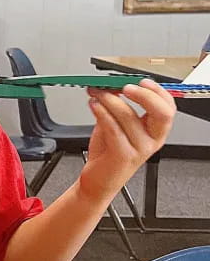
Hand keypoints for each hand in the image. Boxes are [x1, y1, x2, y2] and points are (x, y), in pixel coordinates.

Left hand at [81, 79, 175, 202]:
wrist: (97, 180)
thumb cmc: (108, 152)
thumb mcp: (115, 125)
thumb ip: (117, 107)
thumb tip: (110, 86)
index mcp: (155, 131)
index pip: (168, 107)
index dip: (157, 91)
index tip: (140, 81)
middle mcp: (152, 140)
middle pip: (162, 112)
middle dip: (143, 95)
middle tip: (124, 87)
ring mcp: (140, 148)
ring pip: (129, 116)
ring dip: (110, 99)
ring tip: (97, 93)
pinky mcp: (123, 156)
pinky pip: (113, 128)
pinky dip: (102, 112)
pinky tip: (93, 105)